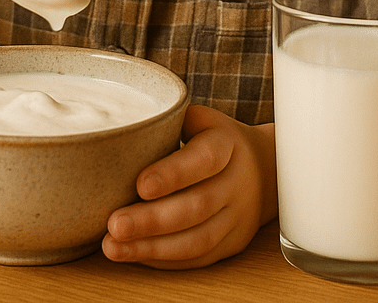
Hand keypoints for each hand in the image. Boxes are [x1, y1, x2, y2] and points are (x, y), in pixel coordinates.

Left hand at [102, 105, 276, 268]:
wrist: (264, 168)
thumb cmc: (215, 139)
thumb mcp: (199, 119)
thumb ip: (168, 121)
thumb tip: (122, 131)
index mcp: (227, 144)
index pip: (205, 159)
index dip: (173, 174)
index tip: (140, 185)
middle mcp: (237, 182)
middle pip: (197, 207)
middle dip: (152, 220)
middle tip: (115, 224)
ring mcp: (237, 217)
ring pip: (197, 239)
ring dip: (152, 246)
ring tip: (113, 246)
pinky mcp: (231, 243)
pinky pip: (198, 257)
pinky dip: (163, 258)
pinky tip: (134, 253)